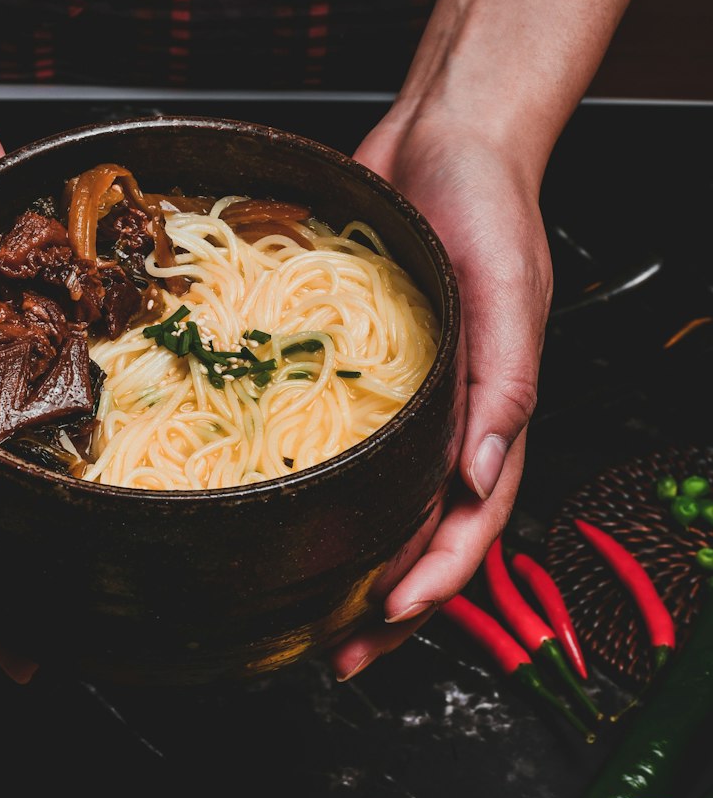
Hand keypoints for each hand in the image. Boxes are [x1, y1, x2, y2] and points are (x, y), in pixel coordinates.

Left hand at [330, 106, 552, 679]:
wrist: (442, 138)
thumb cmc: (491, 206)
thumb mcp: (511, 288)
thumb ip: (506, 380)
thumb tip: (484, 470)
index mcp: (494, 413)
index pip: (471, 520)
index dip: (436, 578)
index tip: (390, 615)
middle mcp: (450, 420)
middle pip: (425, 536)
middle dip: (391, 608)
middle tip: (341, 659)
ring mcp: (408, 404)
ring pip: (384, 508)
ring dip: (354, 571)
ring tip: (311, 622)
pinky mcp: (363, 377)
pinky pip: (346, 448)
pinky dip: (325, 494)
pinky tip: (287, 519)